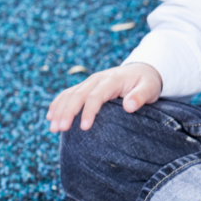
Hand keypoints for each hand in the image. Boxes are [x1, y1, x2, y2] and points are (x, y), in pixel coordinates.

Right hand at [46, 62, 162, 132]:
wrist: (142, 70)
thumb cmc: (147, 82)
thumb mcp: (151, 87)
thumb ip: (141, 96)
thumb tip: (128, 106)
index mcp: (112, 80)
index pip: (96, 96)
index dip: (88, 111)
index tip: (84, 128)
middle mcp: (98, 79)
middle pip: (78, 94)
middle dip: (67, 112)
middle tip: (59, 129)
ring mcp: (90, 81)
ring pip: (70, 94)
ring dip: (59, 109)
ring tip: (53, 128)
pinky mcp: (86, 86)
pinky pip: (68, 93)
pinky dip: (58, 103)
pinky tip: (50, 115)